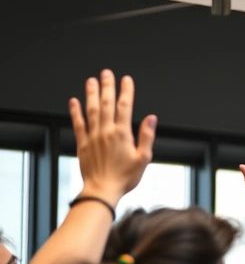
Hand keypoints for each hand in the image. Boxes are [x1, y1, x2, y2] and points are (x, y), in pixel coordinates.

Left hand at [70, 69, 156, 204]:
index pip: (124, 107)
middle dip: (107, 87)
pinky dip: (75, 112)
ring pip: (91, 110)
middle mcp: (106, 132)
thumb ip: (147, 136)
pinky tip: (74, 102)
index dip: (126, 91)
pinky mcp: (83, 144)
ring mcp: (93, 136)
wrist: (102, 190)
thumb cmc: (124, 178)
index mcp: (122, 134)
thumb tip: (151, 118)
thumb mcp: (144, 158)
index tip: (126, 80)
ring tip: (91, 81)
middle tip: (106, 73)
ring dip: (91, 94)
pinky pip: (78, 124)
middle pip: (106, 104)